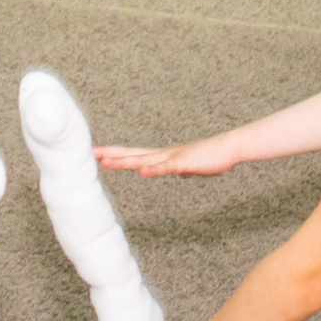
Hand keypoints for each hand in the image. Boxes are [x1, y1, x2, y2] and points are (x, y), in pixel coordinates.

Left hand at [94, 134, 239, 177]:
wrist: (228, 148)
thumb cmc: (210, 157)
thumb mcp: (191, 167)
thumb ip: (181, 168)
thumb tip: (178, 172)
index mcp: (163, 156)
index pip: (135, 155)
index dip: (117, 155)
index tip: (99, 155)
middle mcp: (163, 154)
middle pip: (133, 154)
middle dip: (112, 155)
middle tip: (92, 153)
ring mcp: (172, 157)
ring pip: (144, 160)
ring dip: (125, 162)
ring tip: (106, 163)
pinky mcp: (184, 163)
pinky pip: (167, 167)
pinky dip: (154, 170)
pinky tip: (142, 172)